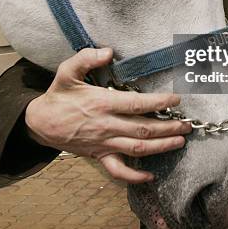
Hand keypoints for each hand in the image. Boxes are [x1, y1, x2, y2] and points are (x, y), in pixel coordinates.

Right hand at [25, 47, 190, 182]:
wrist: (39, 123)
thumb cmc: (58, 96)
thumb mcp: (67, 71)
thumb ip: (86, 58)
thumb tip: (108, 51)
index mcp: (102, 104)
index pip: (137, 104)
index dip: (159, 102)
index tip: (176, 99)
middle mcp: (106, 126)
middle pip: (144, 130)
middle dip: (169, 128)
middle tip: (188, 124)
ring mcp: (104, 143)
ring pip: (138, 149)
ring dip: (162, 147)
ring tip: (180, 141)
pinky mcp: (99, 156)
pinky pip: (118, 171)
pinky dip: (135, 177)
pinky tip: (151, 175)